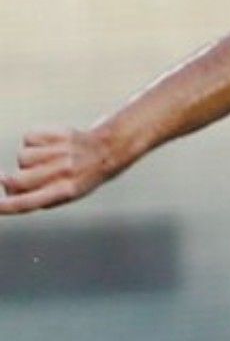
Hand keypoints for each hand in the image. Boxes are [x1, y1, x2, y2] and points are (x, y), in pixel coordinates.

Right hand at [3, 128, 118, 215]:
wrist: (108, 150)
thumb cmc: (80, 176)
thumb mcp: (66, 194)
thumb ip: (38, 197)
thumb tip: (8, 192)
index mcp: (66, 192)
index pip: (29, 202)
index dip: (7, 206)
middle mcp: (64, 172)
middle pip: (17, 179)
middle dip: (10, 180)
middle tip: (12, 178)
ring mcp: (62, 152)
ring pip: (22, 157)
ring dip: (27, 159)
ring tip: (46, 160)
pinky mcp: (58, 134)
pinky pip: (28, 138)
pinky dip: (33, 142)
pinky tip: (49, 145)